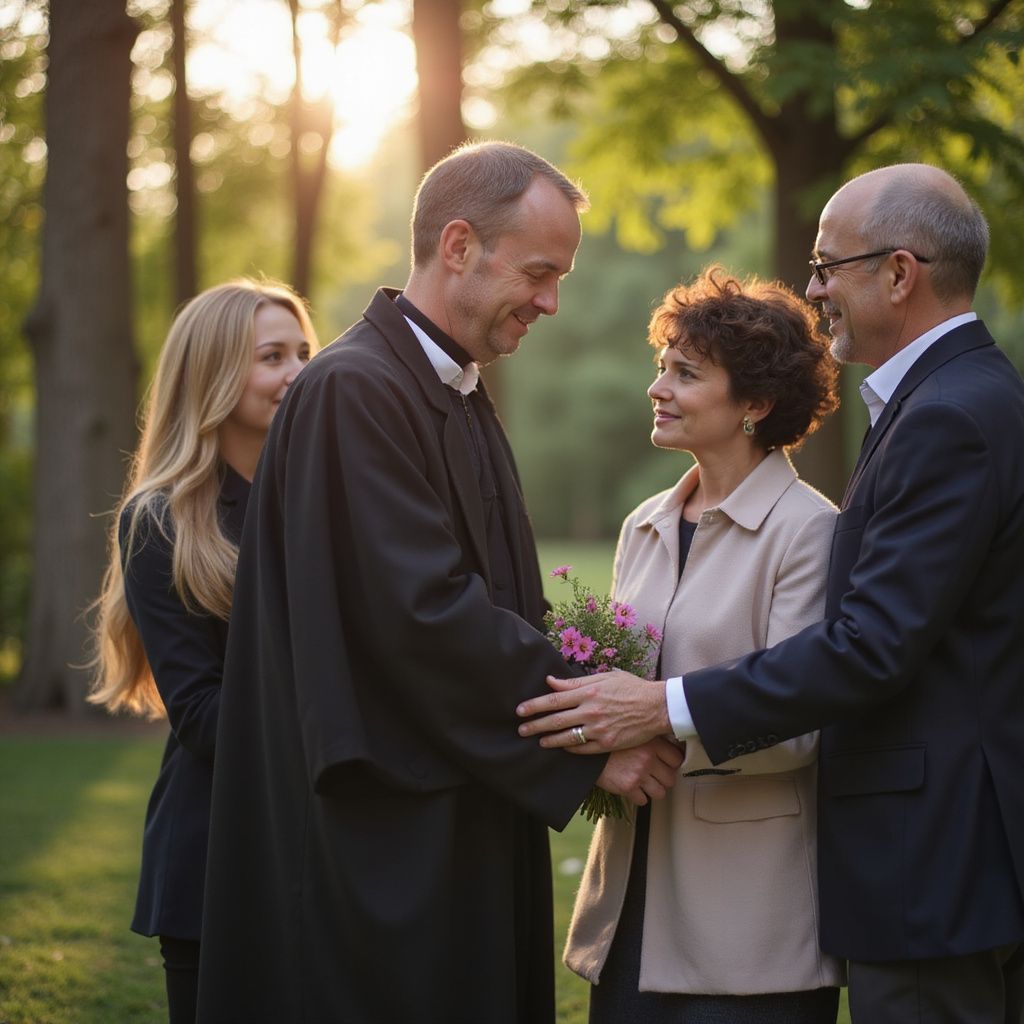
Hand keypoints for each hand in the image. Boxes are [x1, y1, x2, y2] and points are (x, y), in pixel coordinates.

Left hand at [516, 670, 671, 751]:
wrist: (657, 707)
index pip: (554, 700)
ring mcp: (599, 729)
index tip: (520, 710)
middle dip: (534, 725)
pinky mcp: (607, 744)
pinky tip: (561, 747)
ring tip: (538, 741)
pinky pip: (582, 749)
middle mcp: (590, 711)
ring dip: (549, 740)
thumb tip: (551, 681)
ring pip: (566, 737)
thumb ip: (576, 682)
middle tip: (521, 730)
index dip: (534, 706)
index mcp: (588, 692)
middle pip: (555, 720)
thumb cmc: (631, 688)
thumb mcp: (605, 677)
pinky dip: (569, 748)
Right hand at [595, 739, 684, 805]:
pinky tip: (634, 788)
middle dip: (664, 779)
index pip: (677, 759)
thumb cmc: (610, 743)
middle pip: (671, 778)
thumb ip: (652, 740)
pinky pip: (643, 801)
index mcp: (652, 743)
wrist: (588, 751)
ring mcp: (638, 774)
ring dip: (653, 790)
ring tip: (646, 784)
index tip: (669, 765)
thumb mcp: (634, 734)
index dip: (673, 763)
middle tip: (657, 776)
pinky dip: (639, 797)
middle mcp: (647, 759)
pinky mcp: (628, 788)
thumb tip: (669, 746)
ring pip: (660, 793)